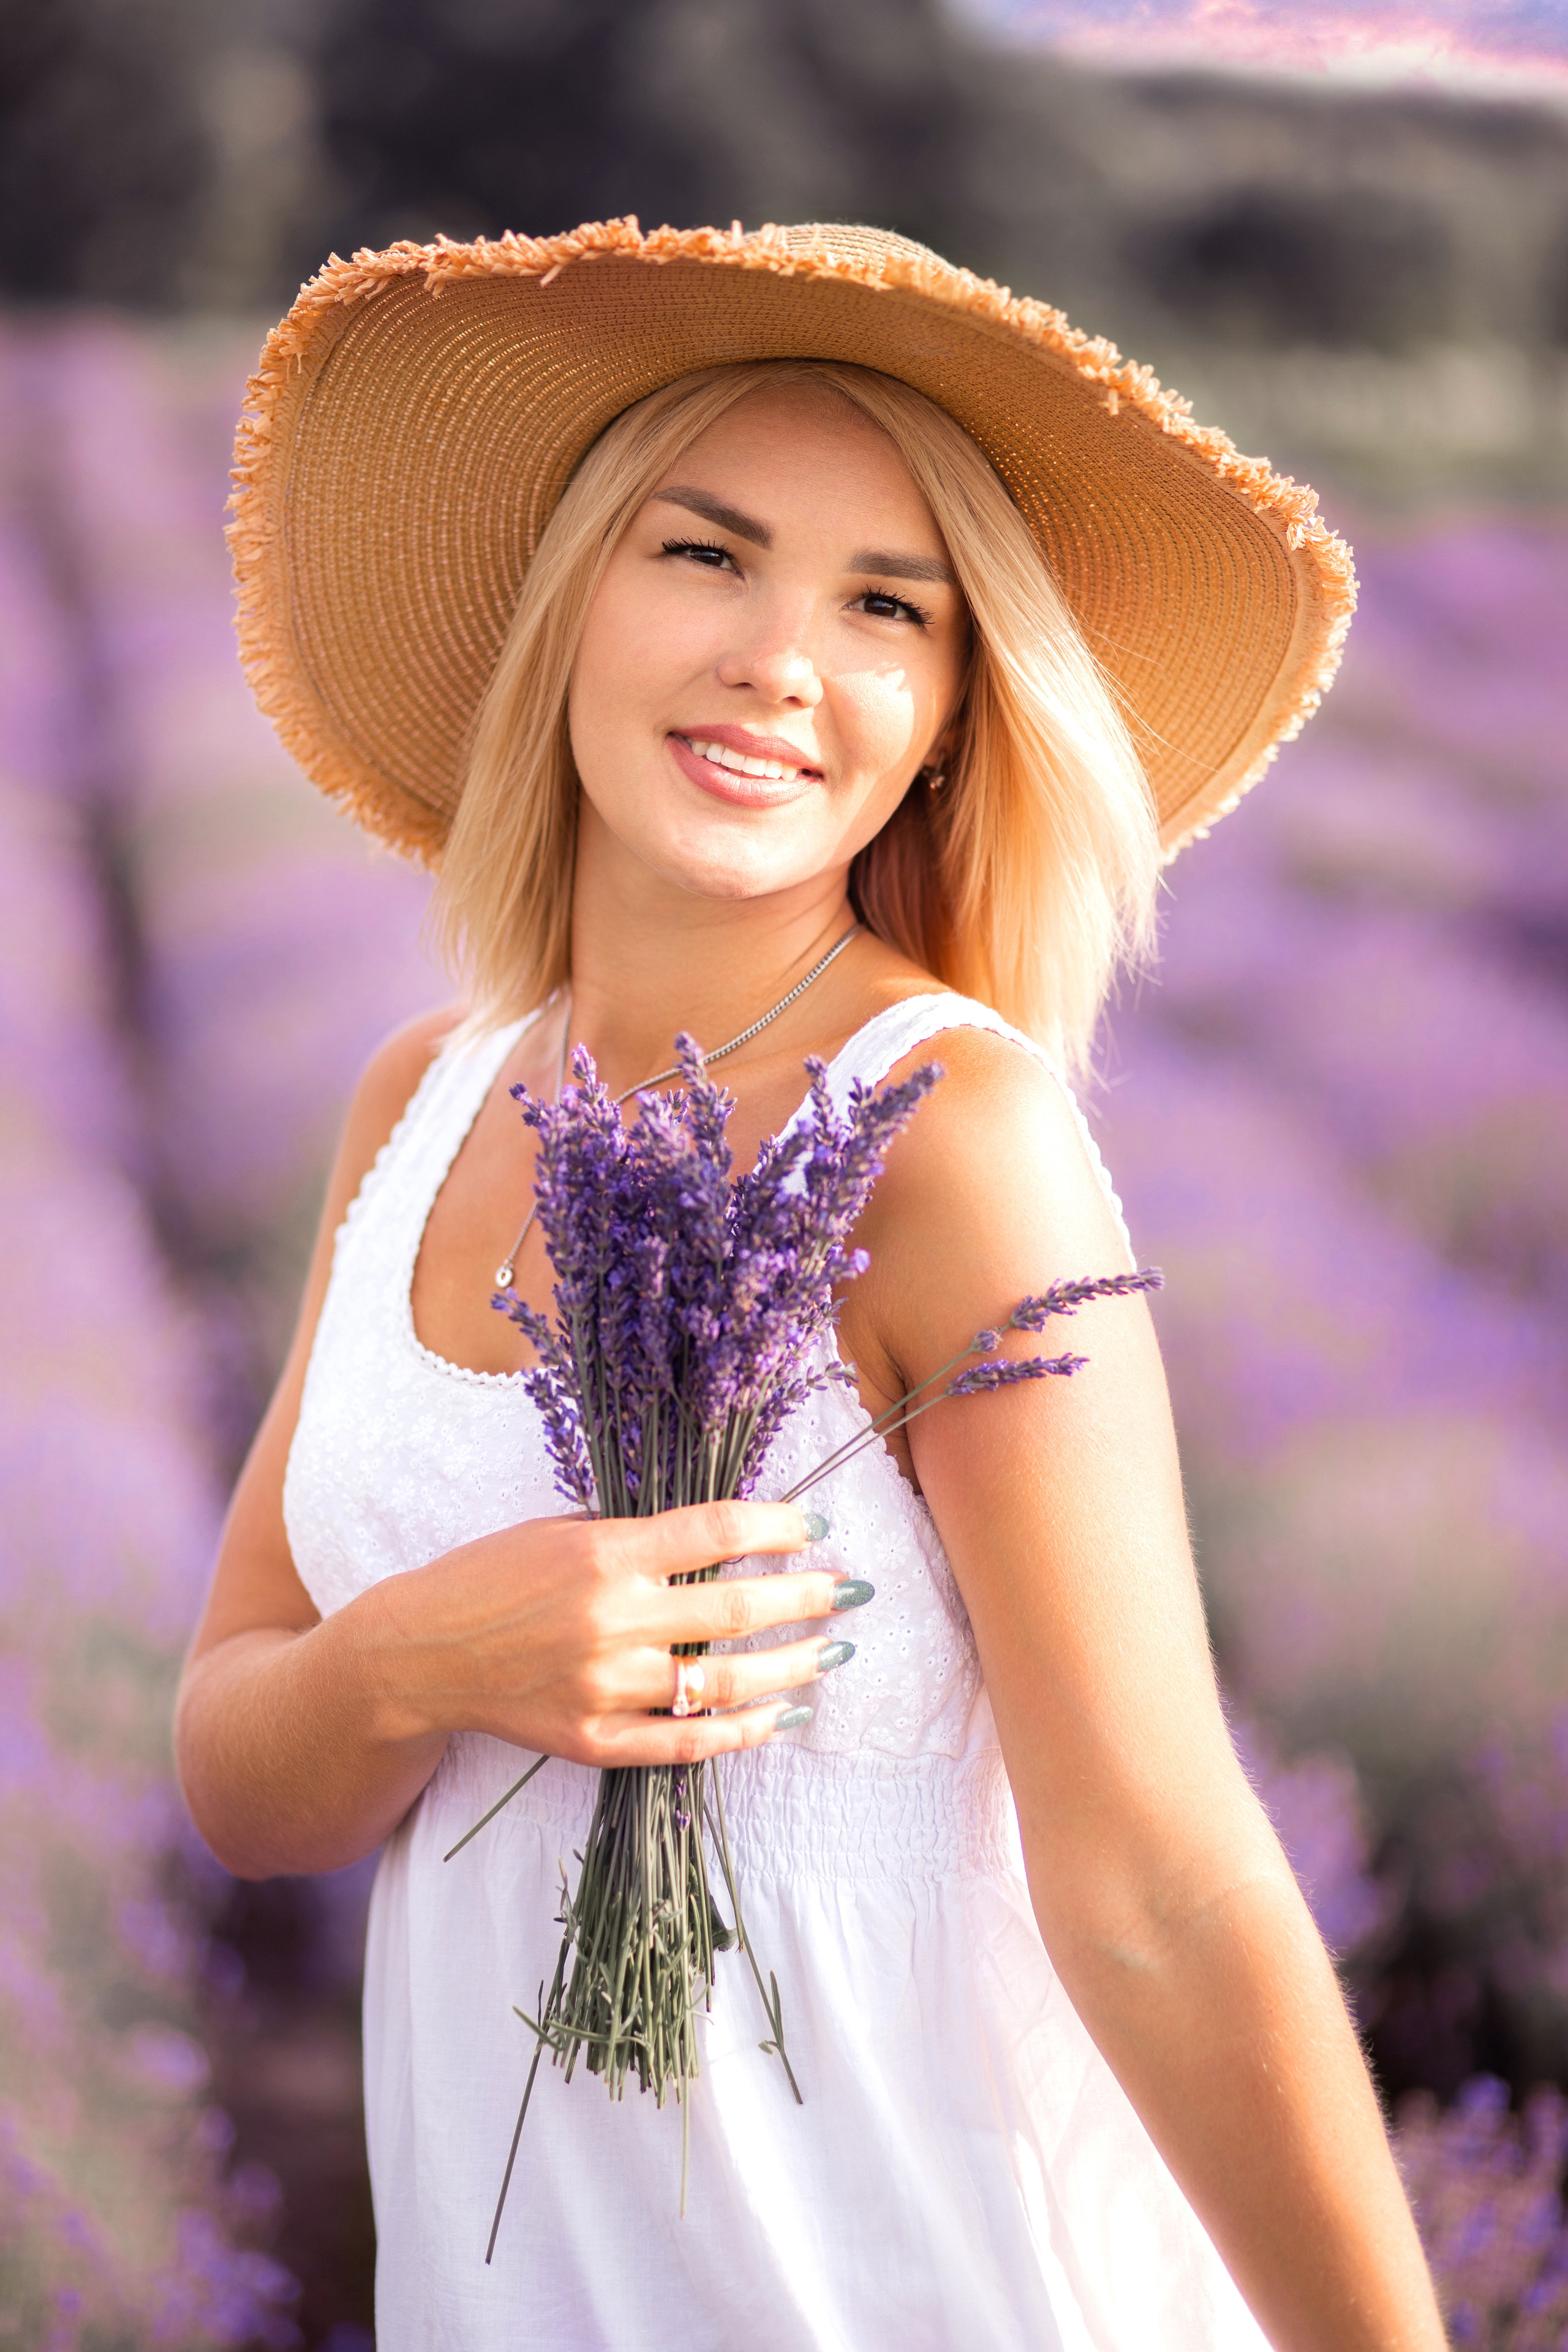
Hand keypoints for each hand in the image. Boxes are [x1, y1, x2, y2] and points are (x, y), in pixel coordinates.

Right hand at [357, 1499, 863, 1767]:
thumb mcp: (558, 1531)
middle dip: (808, 1597)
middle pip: (737, 1609)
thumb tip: (722, 1535)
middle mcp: (609, 1620)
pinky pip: (685, 1742)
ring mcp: (602, 1687)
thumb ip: (635, 1538)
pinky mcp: (591, 1741)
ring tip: (835, 1653)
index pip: (716, 1531)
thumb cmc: (490, 1577)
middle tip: (854, 1590)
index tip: (818, 1527)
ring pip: (725, 1683)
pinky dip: (744, 1733)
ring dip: (792, 1667)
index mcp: (603, 1554)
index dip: (779, 1527)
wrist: (417, 1654)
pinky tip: (784, 1717)